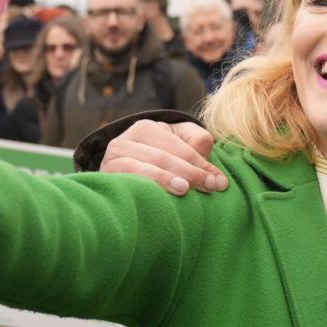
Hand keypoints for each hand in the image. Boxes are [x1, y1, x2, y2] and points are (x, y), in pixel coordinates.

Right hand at [99, 120, 226, 195]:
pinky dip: (147, 187)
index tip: (219, 181)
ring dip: (166, 180)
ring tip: (185, 189)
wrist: (123, 173)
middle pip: (163, 157)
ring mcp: (113, 158)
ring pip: (145, 168)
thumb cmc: (161, 158)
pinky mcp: (107, 176)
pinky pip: (128, 181)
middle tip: (210, 188)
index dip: (201, 163)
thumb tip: (207, 159)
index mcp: (147, 128)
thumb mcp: (180, 143)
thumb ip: (197, 142)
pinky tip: (159, 197)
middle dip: (190, 173)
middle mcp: (126, 140)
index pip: (178, 146)